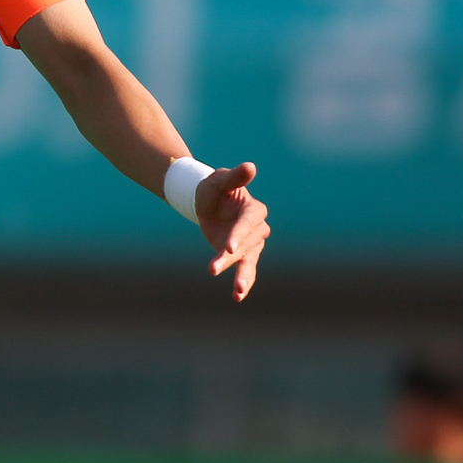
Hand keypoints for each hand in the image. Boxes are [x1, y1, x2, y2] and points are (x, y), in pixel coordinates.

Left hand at [198, 162, 269, 300]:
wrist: (206, 201)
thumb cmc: (213, 188)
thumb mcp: (219, 180)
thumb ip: (234, 177)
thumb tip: (250, 166)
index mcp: (253, 209)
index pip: (249, 223)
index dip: (240, 234)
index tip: (228, 247)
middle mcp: (257, 228)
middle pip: (248, 244)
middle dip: (233, 257)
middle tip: (215, 268)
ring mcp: (251, 243)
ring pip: (248, 260)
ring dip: (243, 276)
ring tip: (237, 292)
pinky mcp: (242, 254)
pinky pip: (246, 269)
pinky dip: (244, 283)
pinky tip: (238, 297)